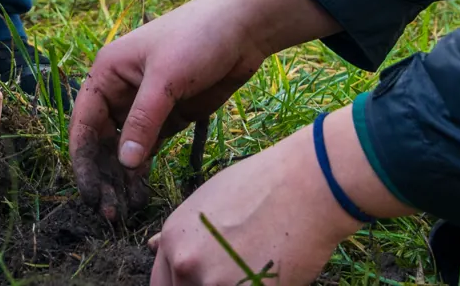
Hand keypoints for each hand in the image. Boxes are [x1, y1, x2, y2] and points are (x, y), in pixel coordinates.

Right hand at [70, 0, 336, 219]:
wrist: (244, 28)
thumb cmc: (197, 38)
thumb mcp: (166, 79)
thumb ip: (144, 121)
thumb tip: (125, 164)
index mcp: (107, 72)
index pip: (84, 123)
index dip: (83, 160)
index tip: (90, 194)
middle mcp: (120, 90)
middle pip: (102, 141)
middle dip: (104, 176)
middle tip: (111, 213)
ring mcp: (145, 105)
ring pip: (124, 149)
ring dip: (122, 179)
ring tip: (125, 211)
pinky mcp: (170, 116)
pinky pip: (149, 149)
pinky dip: (143, 171)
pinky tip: (141, 194)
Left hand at [149, 119, 405, 284]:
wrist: (305, 185)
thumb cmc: (259, 185)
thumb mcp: (206, 201)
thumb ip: (182, 233)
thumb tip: (154, 246)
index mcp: (173, 239)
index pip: (161, 283)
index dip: (181, 285)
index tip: (200, 281)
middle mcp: (186, 263)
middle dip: (208, 285)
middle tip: (234, 272)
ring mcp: (215, 283)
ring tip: (254, 267)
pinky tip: (270, 273)